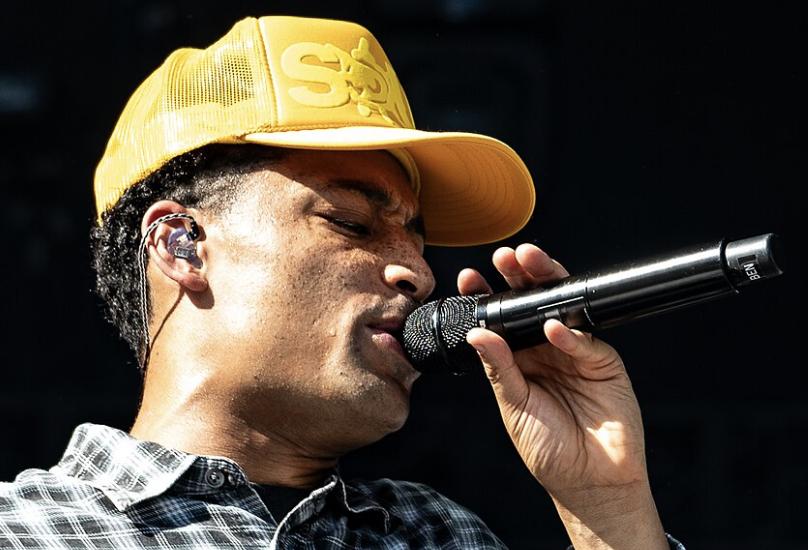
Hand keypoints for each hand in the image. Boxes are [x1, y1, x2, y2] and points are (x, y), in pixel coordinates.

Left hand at [461, 244, 667, 548]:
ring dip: (545, 284)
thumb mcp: (513, 407)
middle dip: (518, 277)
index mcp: (518, 360)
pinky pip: (585, 341)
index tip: (468, 279)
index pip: (501, 321)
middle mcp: (545, 350)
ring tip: (527, 262)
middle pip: (531, 305)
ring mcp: (574, 353)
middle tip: (503, 257)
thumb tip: (477, 333)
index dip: (487, 298)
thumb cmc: (547, 449)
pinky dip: (569, 334)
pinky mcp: (603, 362)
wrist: (590, 482)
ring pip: (560, 309)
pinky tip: (553, 328)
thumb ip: (498, 369)